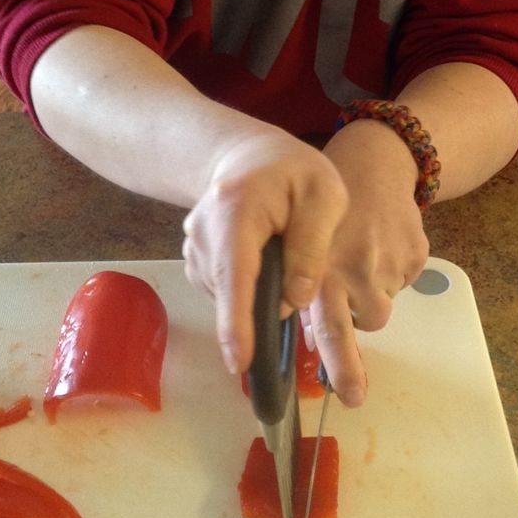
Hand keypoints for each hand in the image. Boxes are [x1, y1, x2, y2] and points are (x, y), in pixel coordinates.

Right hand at [181, 127, 347, 380]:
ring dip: (256, 297)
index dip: (237, 321)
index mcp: (237, 211)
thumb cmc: (294, 172)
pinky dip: (246, 291)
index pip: (234, 273)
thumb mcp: (324, 196)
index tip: (241, 360)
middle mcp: (203, 231)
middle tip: (296, 289)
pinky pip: (224, 291)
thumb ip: (313, 245)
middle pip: (228, 291)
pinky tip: (265, 266)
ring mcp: (193, 246)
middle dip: (259, 311)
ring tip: (283, 259)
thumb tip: (296, 301)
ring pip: (226, 295)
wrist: (248, 156)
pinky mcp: (195, 260)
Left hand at [305, 120, 429, 402]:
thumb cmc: (327, 208)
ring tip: (355, 267)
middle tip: (354, 397)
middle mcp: (357, 268)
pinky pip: (402, 283)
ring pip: (379, 307)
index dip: (335, 364)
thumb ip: (304, 286)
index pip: (328, 325)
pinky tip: (378, 249)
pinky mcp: (416, 254)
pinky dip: (389, 275)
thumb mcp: (303, 242)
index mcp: (323, 267)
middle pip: (362, 327)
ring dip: (367, 299)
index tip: (344, 396)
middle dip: (351, 368)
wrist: (375, 163)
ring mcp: (390, 263)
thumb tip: (308, 335)